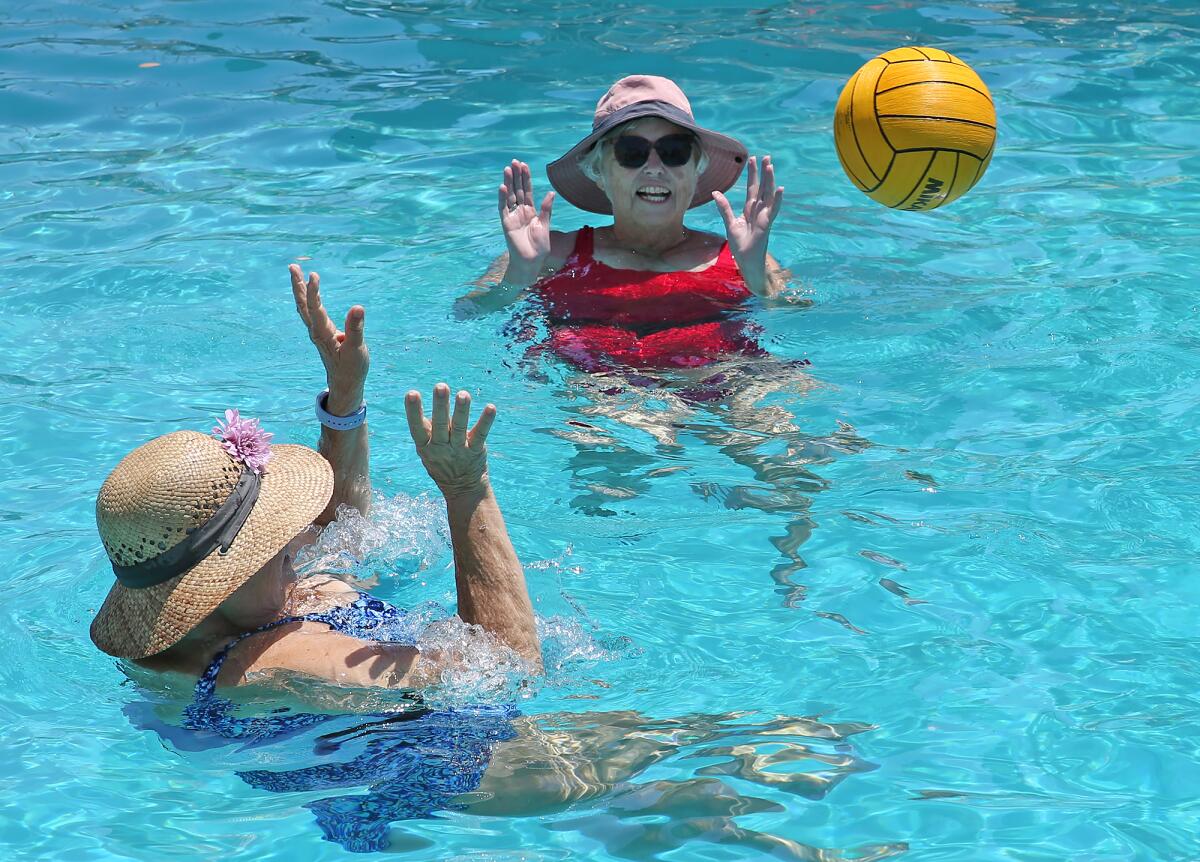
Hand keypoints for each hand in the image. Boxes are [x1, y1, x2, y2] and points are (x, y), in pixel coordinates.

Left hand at [290, 264, 368, 415]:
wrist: (345, 384)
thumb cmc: (352, 368)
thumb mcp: (356, 349)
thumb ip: (356, 328)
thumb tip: (357, 307)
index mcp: (323, 333)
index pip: (315, 308)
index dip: (313, 291)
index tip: (313, 275)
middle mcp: (316, 331)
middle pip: (302, 304)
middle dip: (297, 285)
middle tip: (292, 266)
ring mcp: (317, 332)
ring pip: (304, 307)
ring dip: (299, 289)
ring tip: (296, 272)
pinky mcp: (322, 333)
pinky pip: (310, 312)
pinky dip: (306, 299)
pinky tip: (306, 293)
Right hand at [405, 383, 496, 499]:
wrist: (462, 489)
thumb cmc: (442, 462)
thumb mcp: (428, 451)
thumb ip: (427, 429)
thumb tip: (422, 402)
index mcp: (425, 446)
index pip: (416, 428)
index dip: (413, 411)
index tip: (411, 393)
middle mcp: (441, 448)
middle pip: (440, 425)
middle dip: (440, 405)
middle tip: (440, 386)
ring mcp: (459, 450)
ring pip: (460, 428)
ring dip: (461, 410)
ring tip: (463, 394)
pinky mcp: (475, 450)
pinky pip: (481, 434)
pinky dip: (486, 421)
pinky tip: (491, 408)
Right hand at [499, 159, 553, 271]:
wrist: (532, 261)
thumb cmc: (539, 246)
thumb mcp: (545, 224)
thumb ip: (546, 209)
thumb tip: (551, 193)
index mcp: (531, 210)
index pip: (528, 190)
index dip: (526, 178)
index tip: (524, 165)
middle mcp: (521, 211)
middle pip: (518, 190)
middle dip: (516, 176)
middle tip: (515, 161)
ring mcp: (513, 216)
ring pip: (510, 196)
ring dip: (509, 183)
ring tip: (508, 169)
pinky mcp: (507, 223)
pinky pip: (503, 208)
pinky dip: (502, 198)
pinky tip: (503, 187)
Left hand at [712, 155, 784, 273]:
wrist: (746, 261)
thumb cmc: (740, 245)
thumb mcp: (730, 224)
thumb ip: (724, 208)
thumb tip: (716, 193)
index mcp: (750, 210)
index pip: (752, 188)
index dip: (752, 174)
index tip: (752, 159)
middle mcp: (759, 211)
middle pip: (762, 188)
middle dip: (763, 172)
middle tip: (766, 156)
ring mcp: (764, 217)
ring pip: (768, 195)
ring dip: (770, 181)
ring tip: (770, 166)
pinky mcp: (766, 225)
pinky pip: (773, 210)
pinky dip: (777, 200)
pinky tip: (780, 189)